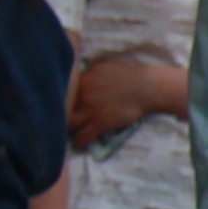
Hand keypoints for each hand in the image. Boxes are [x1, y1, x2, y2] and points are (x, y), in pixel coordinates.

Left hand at [64, 55, 183, 144]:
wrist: (146, 87)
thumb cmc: (129, 75)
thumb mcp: (103, 66)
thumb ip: (88, 73)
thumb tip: (79, 77)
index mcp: (82, 79)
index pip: (64, 90)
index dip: (63, 97)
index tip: (63, 102)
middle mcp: (82, 95)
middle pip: (63, 107)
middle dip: (62, 113)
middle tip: (62, 118)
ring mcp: (90, 110)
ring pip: (70, 123)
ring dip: (68, 128)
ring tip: (68, 131)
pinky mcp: (100, 124)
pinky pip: (83, 136)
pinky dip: (79, 140)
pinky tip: (78, 142)